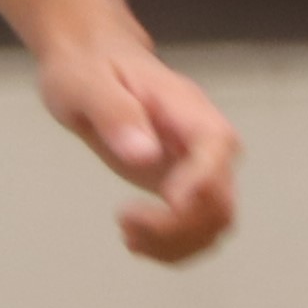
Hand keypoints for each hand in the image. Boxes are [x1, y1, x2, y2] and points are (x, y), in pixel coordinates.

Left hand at [40, 34, 238, 265]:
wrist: (91, 61)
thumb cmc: (88, 66)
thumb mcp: (86, 83)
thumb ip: (115, 114)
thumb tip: (144, 155)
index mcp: (188, 110)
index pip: (217, 152)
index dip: (200, 186)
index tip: (165, 202)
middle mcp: (204, 142)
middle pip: (221, 200)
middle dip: (180, 228)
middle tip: (126, 222)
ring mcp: (196, 167)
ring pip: (215, 223)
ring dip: (175, 244)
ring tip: (127, 234)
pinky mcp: (181, 185)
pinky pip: (195, 228)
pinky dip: (170, 246)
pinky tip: (133, 238)